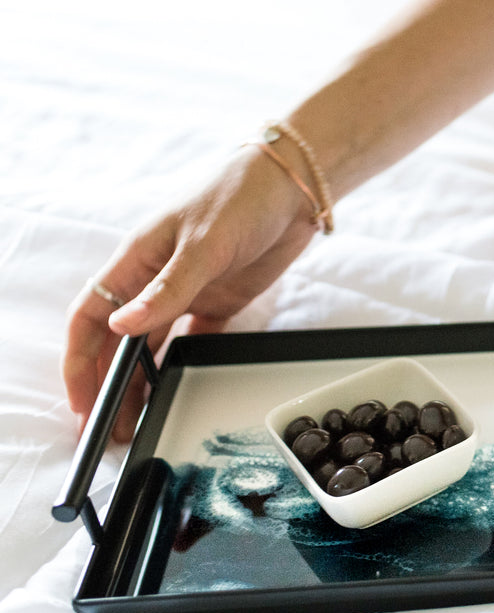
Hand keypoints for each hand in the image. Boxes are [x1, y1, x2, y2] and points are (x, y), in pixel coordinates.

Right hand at [63, 148, 320, 441]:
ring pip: (152, 345)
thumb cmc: (240, 195)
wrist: (294, 185)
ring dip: (142, 381)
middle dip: (109, 384)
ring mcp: (186, 290)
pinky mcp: (219, 300)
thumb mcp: (203, 242)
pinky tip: (175, 390)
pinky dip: (180, 365)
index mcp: (135, 260)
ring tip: (138, 420)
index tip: (82, 402)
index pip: (91, 317)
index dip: (80, 361)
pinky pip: (192, 339)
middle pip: (118, 340)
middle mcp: (154, 278)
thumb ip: (167, 288)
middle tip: (112, 427)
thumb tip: (122, 326)